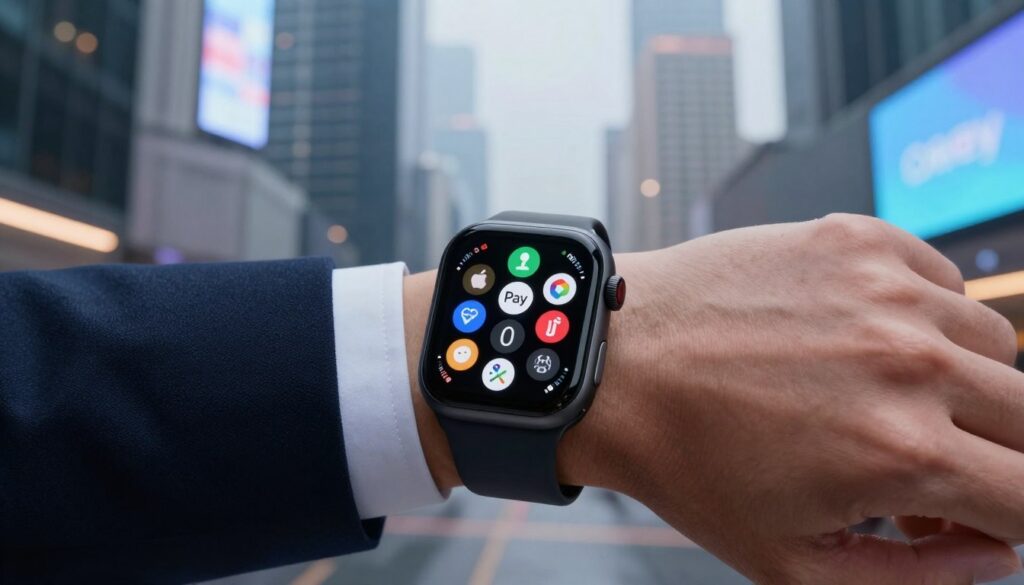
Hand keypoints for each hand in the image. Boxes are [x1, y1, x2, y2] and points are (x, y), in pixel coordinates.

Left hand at [555, 214, 1023, 583]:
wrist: (617, 365)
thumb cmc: (687, 461)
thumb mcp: (789, 562)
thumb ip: (912, 578)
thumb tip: (994, 555)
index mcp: (900, 453)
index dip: (1013, 515)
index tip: (981, 512)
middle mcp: (907, 363)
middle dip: (999, 452)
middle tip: (931, 461)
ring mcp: (885, 291)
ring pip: (996, 345)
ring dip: (964, 383)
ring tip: (890, 398)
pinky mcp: (857, 240)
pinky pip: (944, 280)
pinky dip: (926, 315)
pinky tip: (865, 338)